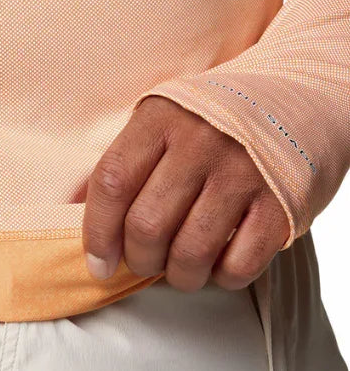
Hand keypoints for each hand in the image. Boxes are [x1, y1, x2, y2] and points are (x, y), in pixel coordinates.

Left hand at [82, 96, 289, 290]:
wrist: (305, 92)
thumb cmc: (214, 122)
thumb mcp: (161, 122)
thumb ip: (119, 164)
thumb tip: (65, 207)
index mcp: (161, 119)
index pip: (111, 185)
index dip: (97, 235)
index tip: (99, 264)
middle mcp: (202, 141)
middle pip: (146, 227)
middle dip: (139, 261)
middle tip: (147, 262)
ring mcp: (245, 171)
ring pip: (189, 254)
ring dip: (178, 276)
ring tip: (180, 267)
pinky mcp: (282, 202)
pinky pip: (239, 265)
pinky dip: (222, 278)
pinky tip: (219, 263)